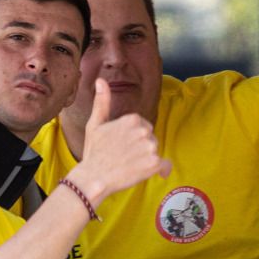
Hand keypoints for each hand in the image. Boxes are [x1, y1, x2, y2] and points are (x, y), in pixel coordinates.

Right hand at [72, 79, 171, 201]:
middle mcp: (144, 130)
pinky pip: (165, 165)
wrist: (94, 178)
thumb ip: (102, 102)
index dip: (132, 138)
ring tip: (129, 165)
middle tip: (124, 156)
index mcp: (132, 119)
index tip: (120, 146)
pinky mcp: (154, 163)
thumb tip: (100, 81)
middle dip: (140, 147)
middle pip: (150, 138)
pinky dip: (160, 170)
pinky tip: (147, 172)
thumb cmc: (94, 152)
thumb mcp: (95, 124)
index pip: (143, 126)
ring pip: (155, 151)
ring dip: (147, 159)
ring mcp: (150, 147)